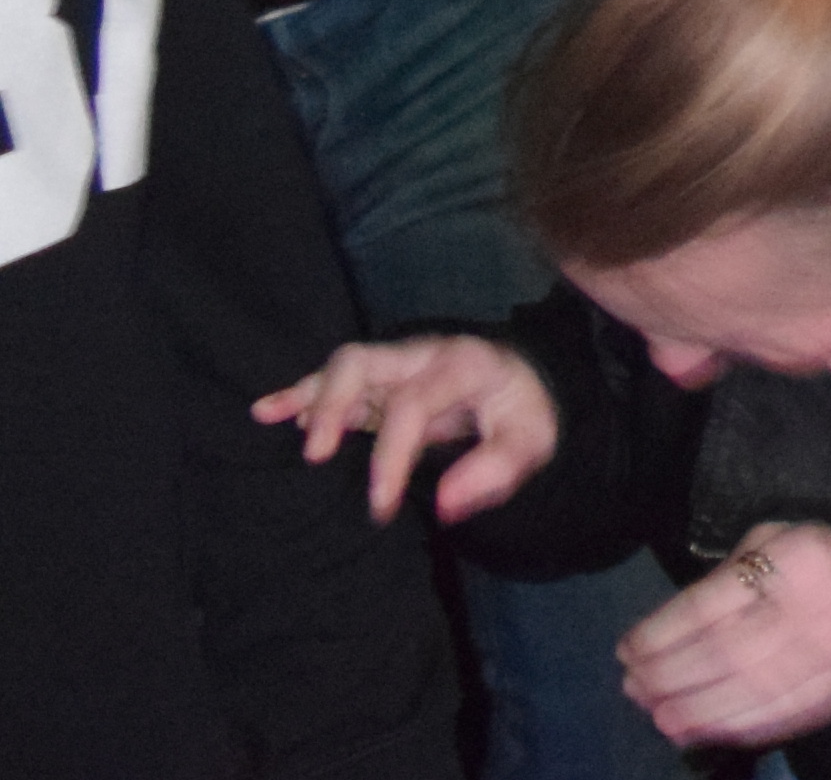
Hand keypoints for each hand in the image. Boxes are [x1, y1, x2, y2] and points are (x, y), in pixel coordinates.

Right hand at [260, 333, 559, 524]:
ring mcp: (397, 363)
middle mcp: (424, 355)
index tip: (378, 507)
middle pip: (364, 361)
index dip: (391, 458)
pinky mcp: (379, 379)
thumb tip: (446, 505)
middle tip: (317, 457)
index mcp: (465, 365)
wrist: (525, 382)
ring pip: (343, 364)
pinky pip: (332, 377)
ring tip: (281, 427)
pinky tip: (264, 412)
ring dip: (309, 396)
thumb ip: (496, 471)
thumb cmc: (523, 412)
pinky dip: (297, 392)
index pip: (413, 405)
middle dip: (333, 404)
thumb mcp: (533, 441)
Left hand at [619, 519, 830, 754]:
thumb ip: (724, 576)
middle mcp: (813, 610)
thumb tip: (663, 632)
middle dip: (668, 675)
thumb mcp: (771, 542)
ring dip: (692, 710)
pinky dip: (728, 729)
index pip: (711, 605)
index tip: (625, 649)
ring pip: (745, 691)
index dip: (660, 633)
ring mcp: (827, 658)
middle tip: (633, 687)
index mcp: (795, 562)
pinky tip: (695, 731)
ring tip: (657, 715)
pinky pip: (773, 717)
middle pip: (723, 653)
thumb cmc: (811, 561)